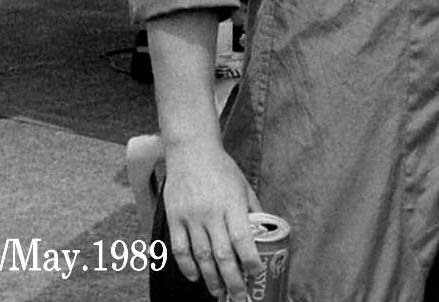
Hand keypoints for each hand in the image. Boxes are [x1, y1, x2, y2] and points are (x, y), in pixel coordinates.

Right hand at [159, 139, 262, 299]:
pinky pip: (180, 249)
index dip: (250, 260)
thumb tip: (264, 233)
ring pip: (201, 256)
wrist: (191, 151)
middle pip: (222, 254)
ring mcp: (191, 216)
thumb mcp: (243, 185)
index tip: (256, 273)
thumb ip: (253, 209)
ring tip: (218, 293)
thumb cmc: (221, 168)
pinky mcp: (174, 218)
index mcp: (232, 203)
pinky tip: (195, 277)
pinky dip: (187, 267)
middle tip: (239, 296)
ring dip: (211, 279)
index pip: (242, 238)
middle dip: (232, 280)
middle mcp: (211, 212)